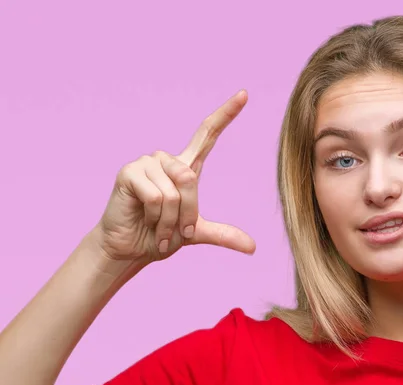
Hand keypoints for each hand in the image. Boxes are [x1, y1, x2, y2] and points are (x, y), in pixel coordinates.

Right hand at [96, 90, 255, 264]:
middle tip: (175, 231)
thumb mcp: (196, 234)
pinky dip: (155, 218)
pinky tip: (144, 219)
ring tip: (157, 228)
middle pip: (190, 178)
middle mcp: (167, 160)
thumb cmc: (159, 237)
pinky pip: (156, 196)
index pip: (207, 135)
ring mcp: (146, 163)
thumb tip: (253, 248)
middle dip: (186, 213)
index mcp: (186, 168)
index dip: (226, 115)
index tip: (244, 94)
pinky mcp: (129, 172)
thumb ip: (223, 235)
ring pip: (173, 190)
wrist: (131, 250)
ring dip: (169, 220)